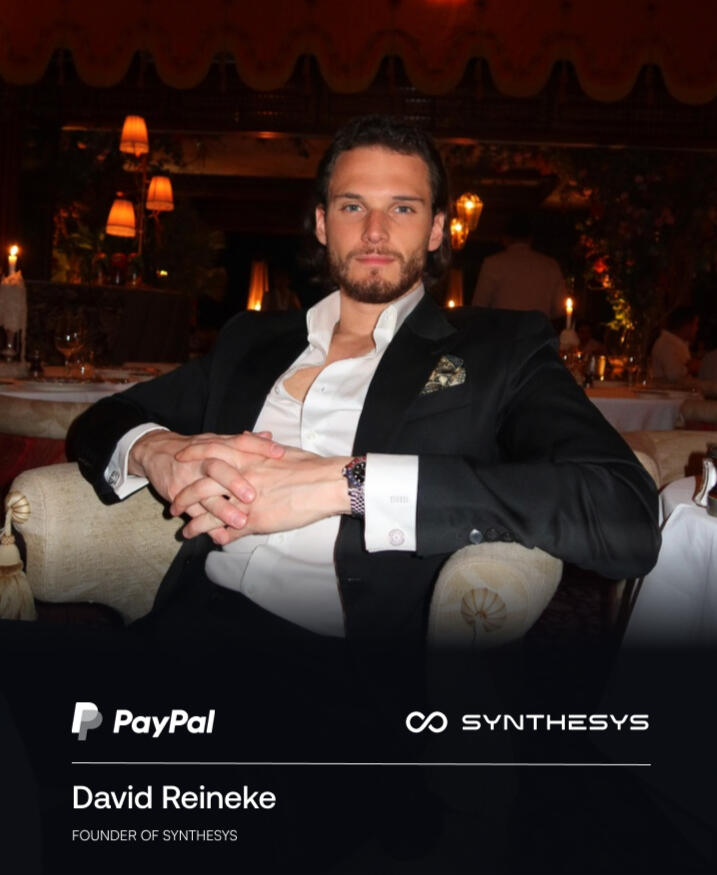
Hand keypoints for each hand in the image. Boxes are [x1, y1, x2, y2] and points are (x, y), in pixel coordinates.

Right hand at [130, 429, 284, 533]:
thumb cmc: (195, 449)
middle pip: (218, 467)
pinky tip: (220, 537)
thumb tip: (270, 437)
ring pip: (204, 493)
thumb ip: (244, 443)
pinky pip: (192, 511)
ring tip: (240, 522)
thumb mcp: (218, 441)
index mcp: (218, 445)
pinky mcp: (177, 493)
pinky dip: (205, 526)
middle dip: (234, 481)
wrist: (156, 451)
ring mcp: (188, 477)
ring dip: (222, 510)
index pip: (240, 442)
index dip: (260, 447)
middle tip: (252, 496)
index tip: (280, 454)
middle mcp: (203, 459)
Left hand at [171, 452, 351, 543]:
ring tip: (184, 531)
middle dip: (183, 496)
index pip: (210, 451)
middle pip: (201, 486)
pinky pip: (229, 530)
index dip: (192, 454)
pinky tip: (211, 541)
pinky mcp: (256, 520)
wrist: (326, 483)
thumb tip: (246, 436)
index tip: (179, 458)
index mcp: (247, 457)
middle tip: (173, 503)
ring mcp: (246, 500)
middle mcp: (241, 477)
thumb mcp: (280, 450)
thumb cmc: (309, 466)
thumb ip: (259, 445)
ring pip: (209, 512)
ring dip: (194, 523)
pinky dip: (217, 536)